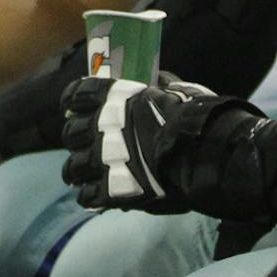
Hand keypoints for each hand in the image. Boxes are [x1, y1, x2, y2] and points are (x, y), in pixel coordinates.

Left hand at [60, 75, 260, 213]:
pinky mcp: (110, 190)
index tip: (74, 108)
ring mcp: (103, 160)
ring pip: (72, 167)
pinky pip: (87, 195)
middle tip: (85, 146)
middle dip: (77, 139)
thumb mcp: (178, 91)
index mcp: (114, 99)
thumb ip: (161, 87)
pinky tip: (98, 196)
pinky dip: (91, 196)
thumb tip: (160, 80)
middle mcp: (101, 127)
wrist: (205, 152)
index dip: (74, 103)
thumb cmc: (197, 118)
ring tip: (84, 176)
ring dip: (77, 171)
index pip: (77, 95)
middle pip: (71, 133)